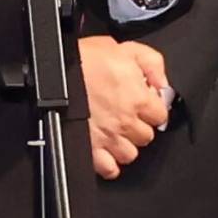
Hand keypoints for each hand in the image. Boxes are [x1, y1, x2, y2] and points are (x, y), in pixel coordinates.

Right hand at [81, 36, 172, 178]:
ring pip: (130, 154)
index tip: (144, 105)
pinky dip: (109, 164)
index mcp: (138, 98)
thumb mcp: (124, 47)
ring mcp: (109, 138)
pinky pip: (109, 169)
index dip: (152, 109)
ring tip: (115, 132)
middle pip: (146, 137)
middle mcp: (126, 121)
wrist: (54, 71)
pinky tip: (105, 151)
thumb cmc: (85, 59)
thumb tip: (163, 84)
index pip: (161, 116)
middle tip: (126, 116)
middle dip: (138, 127)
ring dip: (124, 145)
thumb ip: (152, 63)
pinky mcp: (91, 149)